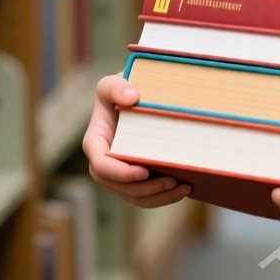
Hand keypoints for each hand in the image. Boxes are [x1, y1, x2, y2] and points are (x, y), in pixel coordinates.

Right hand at [82, 75, 191, 207]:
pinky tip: (184, 188)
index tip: (144, 171)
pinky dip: (164, 197)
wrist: (135, 98)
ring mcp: (119, 174)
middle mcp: (103, 163)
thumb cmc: (122, 90)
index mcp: (95, 143)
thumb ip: (116, 87)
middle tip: (173, 180)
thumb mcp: (112, 82)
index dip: (121, 173)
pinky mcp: (135, 180)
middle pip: (119, 186)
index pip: (101, 165)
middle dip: (146, 189)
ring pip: (135, 196)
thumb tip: (130, 97)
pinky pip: (146, 196)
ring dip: (159, 196)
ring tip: (183, 187)